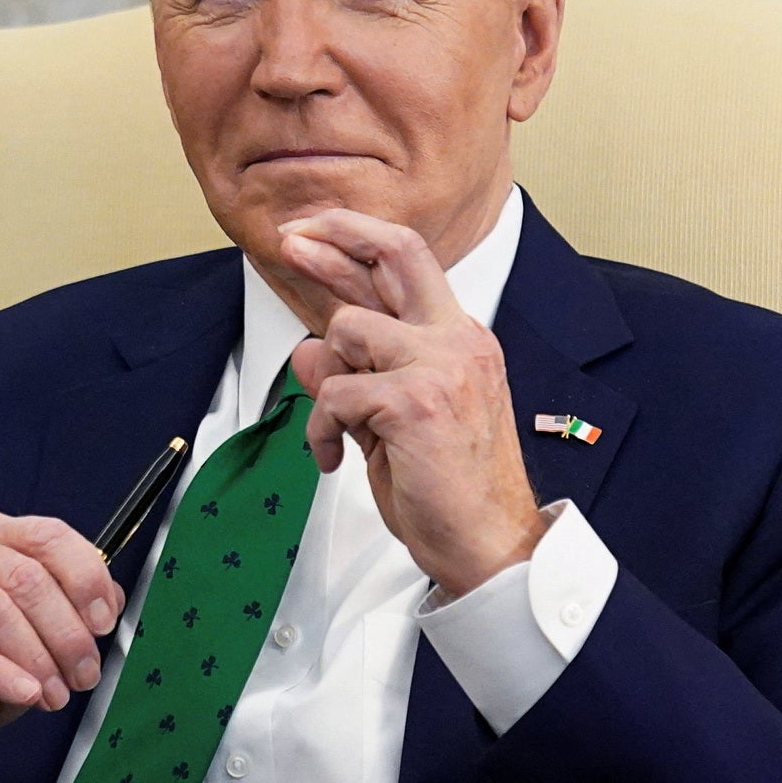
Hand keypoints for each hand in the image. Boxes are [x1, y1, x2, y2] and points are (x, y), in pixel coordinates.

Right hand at [0, 512, 124, 782]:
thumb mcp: (30, 631)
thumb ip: (69, 609)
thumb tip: (110, 602)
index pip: (47, 536)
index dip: (84, 578)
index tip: (105, 623)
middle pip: (24, 576)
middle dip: (65, 631)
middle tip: (84, 675)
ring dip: (35, 656)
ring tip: (56, 695)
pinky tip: (25, 694)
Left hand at [278, 209, 547, 596]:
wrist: (491, 548)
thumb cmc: (451, 494)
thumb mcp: (390, 426)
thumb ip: (355, 379)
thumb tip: (307, 352)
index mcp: (460, 341)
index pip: (408, 267)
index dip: (355, 240)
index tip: (312, 234)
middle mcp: (457, 340)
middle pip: (397, 251)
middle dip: (335, 235)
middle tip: (290, 239)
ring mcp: (441, 365)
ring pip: (348, 328)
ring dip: (326, 376)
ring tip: (335, 429)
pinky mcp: (416, 399)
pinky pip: (335, 392)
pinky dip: (321, 429)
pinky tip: (331, 458)